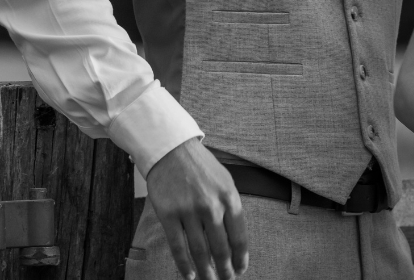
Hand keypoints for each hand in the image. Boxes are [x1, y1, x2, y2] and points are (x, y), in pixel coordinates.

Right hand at [145, 137, 247, 279]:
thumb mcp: (224, 180)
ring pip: (200, 250)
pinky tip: (190, 275)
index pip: (239, 233)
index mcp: (229, 195)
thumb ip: (230, 206)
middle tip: (226, 279)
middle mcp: (211, 205)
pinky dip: (184, 264)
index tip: (241, 269)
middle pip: (221, 246)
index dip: (241, 255)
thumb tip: (234, 237)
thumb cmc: (201, 167)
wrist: (173, 150)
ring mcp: (189, 211)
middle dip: (225, 268)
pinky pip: (178, 246)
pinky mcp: (169, 215)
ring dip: (206, 270)